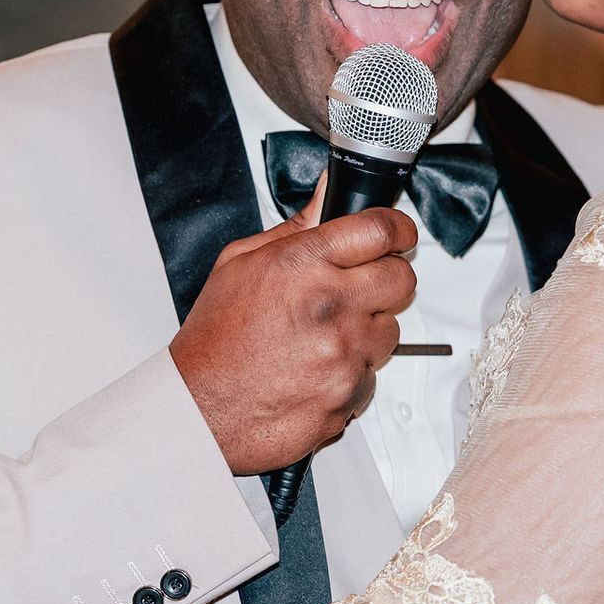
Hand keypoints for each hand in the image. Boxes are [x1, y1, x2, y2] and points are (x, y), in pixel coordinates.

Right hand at [170, 180, 417, 474]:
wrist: (201, 412)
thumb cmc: (215, 341)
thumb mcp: (240, 263)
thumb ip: (297, 226)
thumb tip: (330, 192)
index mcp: (302, 264)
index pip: (381, 228)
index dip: (398, 229)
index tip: (398, 236)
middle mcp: (329, 305)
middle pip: (402, 277)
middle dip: (387, 279)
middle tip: (361, 288)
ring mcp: (344, 351)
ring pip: (392, 329)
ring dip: (369, 330)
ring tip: (325, 337)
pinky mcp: (352, 391)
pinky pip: (374, 373)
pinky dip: (354, 372)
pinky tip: (318, 369)